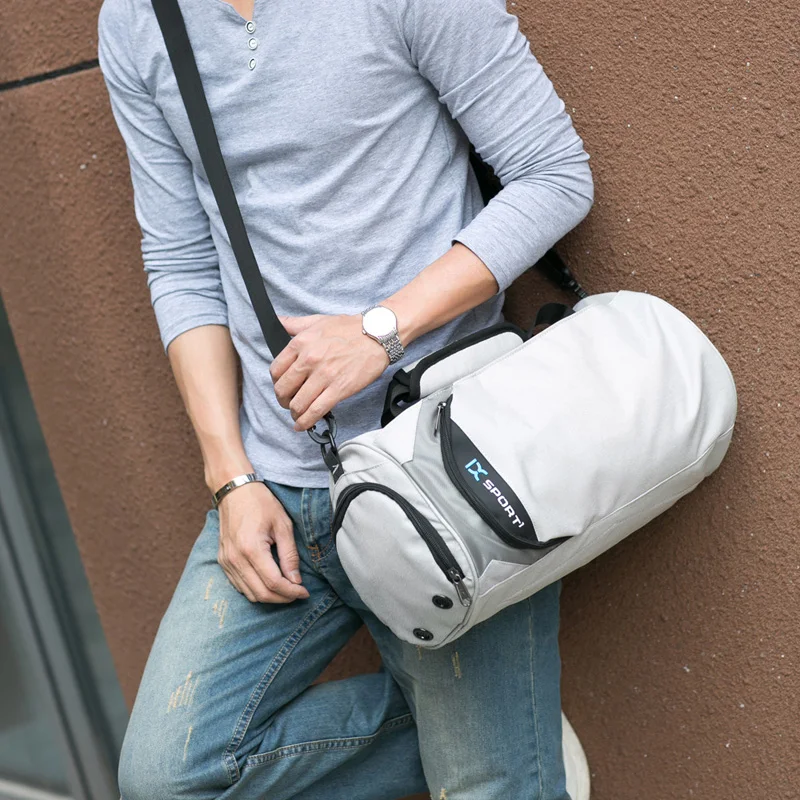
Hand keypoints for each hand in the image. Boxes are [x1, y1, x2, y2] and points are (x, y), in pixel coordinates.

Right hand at [216, 481, 309, 603]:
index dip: (291, 592)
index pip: (273, 583)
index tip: (304, 592)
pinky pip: (239, 586)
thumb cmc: (261, 503)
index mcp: (251, 549)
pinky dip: (255, 590)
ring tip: (286, 590)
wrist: (234, 490)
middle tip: (298, 593)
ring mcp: (226, 562)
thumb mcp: (283, 525)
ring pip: (249, 593)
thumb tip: (296, 580)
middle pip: (261, 593)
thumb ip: (289, 555)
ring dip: (269, 597)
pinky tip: (269, 583)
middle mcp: (235, 559)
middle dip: (282, 598)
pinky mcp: (222, 561)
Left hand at [270, 313, 389, 430]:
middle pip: (283, 389)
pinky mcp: (339, 389)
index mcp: (301, 343)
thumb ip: (295, 324)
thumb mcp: (318, 320)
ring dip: (294, 413)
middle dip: (283, 400)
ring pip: (298, 404)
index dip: (276, 382)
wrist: (377, 335)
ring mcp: (323, 376)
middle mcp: (309, 360)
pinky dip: (305, 421)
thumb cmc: (350, 328)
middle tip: (288, 402)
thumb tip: (278, 322)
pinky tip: (302, 424)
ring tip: (298, 414)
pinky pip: (316, 410)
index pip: (276, 370)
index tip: (282, 386)